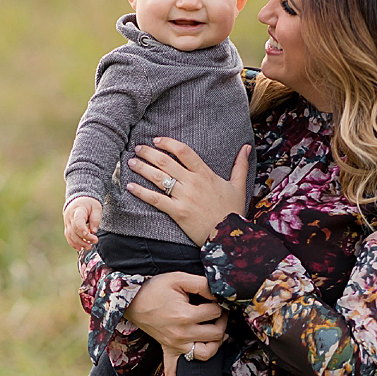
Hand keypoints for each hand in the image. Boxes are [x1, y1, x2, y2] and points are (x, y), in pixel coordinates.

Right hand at [61, 196, 101, 249]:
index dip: (82, 228)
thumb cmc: (89, 203)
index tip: (90, 234)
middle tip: (95, 241)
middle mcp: (70, 217)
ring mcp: (67, 222)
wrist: (79, 200)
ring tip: (88, 247)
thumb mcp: (96, 207)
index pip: (78, 220)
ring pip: (71, 235)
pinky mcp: (67, 227)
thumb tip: (94, 231)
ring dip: (79, 243)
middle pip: (75, 230)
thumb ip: (96, 218)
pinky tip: (79, 248)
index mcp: (78, 210)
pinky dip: (73, 243)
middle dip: (84, 238)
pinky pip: (68, 236)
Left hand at [123, 138, 251, 244]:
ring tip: (130, 162)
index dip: (168, 143)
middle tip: (137, 148)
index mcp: (205, 174)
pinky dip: (141, 192)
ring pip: (158, 178)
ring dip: (142, 169)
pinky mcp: (177, 212)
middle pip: (166, 162)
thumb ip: (241, 165)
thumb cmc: (233, 211)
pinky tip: (129, 186)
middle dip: (149, 153)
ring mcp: (184, 197)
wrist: (229, 236)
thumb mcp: (239, 186)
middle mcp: (193, 183)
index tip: (157, 139)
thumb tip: (247, 147)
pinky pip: (155, 200)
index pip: (184, 152)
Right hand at [125, 272, 230, 352]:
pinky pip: (173, 371)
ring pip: (207, 352)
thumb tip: (217, 294)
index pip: (215, 312)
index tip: (212, 300)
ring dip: (216, 343)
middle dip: (222, 321)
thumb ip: (202, 284)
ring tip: (215, 332)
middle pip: (216, 333)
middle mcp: (182, 334)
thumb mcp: (178, 278)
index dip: (218, 304)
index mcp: (185, 316)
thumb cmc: (154, 289)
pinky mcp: (169, 349)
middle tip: (218, 313)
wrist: (131, 301)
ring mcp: (175, 344)